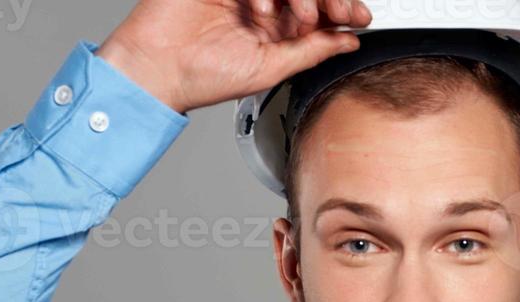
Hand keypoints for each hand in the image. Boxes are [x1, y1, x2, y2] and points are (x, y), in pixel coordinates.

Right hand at [97, 0, 372, 114]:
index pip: (318, 10)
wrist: (159, 69)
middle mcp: (262, 5)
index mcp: (276, 28)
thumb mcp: (272, 69)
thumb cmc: (204, 76)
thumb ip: (310, 52)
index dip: (343, 10)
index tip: (360, 18)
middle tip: (341, 13)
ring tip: (297, 19)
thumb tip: (348, 42)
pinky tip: (261, 11)